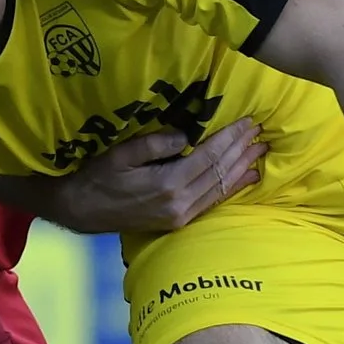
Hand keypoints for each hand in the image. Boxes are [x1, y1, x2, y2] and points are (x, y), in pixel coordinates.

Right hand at [41, 120, 263, 233]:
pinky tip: (246, 178)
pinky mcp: (178, 222)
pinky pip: (212, 202)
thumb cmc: (98, 177)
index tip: (248, 121)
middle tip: (260, 131)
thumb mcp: (121, 153)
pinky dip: (232, 188)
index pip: (209, 156)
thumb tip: (186, 135)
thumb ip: (155, 143)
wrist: (82, 211)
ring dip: (242, 168)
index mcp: (168, 184)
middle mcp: (180, 203)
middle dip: (241, 150)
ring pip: (220, 188)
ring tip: (261, 152)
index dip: (230, 138)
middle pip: (220, 172)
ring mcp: (180, 216)